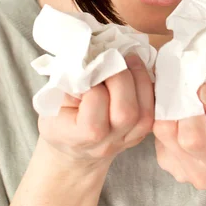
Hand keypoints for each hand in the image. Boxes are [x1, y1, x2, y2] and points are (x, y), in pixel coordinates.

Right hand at [38, 54, 153, 170]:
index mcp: (77, 137)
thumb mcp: (53, 99)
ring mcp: (125, 141)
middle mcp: (105, 144)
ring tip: (130, 60)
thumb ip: (70, 82)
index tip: (89, 69)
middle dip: (121, 78)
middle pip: (125, 113)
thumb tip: (92, 58)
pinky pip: (152, 113)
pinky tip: (139, 73)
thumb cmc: (60, 116)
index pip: (94, 112)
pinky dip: (149, 89)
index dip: (94, 85)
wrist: (73, 147)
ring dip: (140, 80)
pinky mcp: (140, 134)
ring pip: (144, 114)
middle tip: (114, 58)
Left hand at [152, 82, 205, 192]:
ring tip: (191, 101)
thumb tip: (202, 91)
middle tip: (189, 86)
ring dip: (170, 109)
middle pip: (167, 130)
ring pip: (159, 129)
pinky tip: (186, 115)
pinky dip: (169, 118)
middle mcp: (197, 172)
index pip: (192, 136)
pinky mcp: (166, 162)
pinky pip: (158, 133)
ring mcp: (178, 169)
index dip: (188, 106)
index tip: (197, 86)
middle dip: (174, 102)